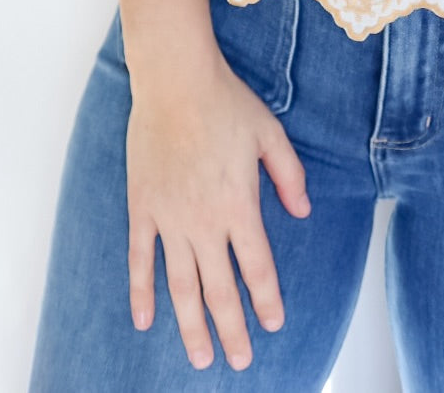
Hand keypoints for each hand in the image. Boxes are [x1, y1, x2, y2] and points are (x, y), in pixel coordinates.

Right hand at [125, 53, 310, 370]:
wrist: (175, 80)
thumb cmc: (225, 102)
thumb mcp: (270, 134)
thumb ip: (289, 175)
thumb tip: (303, 210)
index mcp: (239, 205)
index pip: (256, 268)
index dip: (265, 300)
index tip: (272, 325)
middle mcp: (204, 221)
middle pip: (218, 290)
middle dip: (230, 329)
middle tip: (237, 361)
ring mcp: (169, 218)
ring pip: (180, 285)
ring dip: (190, 324)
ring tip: (199, 356)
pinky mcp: (143, 207)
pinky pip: (140, 259)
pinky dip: (142, 291)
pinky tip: (145, 320)